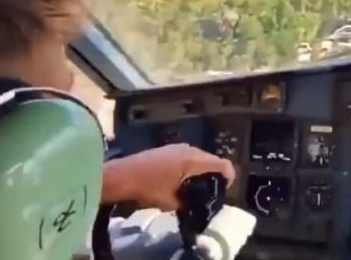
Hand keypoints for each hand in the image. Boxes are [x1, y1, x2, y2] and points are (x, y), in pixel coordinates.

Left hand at [101, 143, 234, 210]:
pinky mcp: (168, 148)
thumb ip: (186, 202)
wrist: (121, 175)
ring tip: (196, 187)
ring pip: (198, 157)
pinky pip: (187, 156)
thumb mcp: (170, 202)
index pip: (222, 163)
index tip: (226, 189)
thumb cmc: (147, 187)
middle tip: (211, 192)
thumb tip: (192, 205)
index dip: (229, 176)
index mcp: (193, 161)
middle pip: (211, 159)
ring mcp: (177, 147)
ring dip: (201, 170)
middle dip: (215, 174)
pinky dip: (190, 166)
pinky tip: (181, 180)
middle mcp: (189, 150)